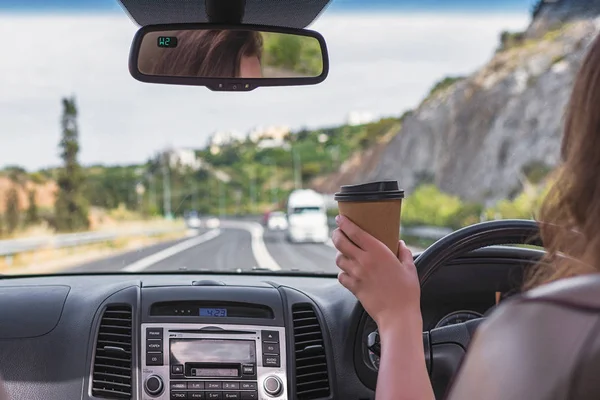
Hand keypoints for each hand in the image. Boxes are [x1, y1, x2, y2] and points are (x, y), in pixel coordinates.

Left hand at [332, 215, 421, 332]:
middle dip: (337, 234)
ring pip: (339, 259)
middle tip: (338, 232)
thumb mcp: (410, 268)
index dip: (344, 223)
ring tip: (345, 253)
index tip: (340, 218)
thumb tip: (401, 244)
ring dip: (340, 254)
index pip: (354, 232)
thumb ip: (404, 253)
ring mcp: (357, 274)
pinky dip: (343, 273)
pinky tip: (349, 272)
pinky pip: (341, 276)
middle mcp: (364, 261)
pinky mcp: (353, 287)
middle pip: (341, 242)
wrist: (398, 315)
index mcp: (378, 252)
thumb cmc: (407, 293)